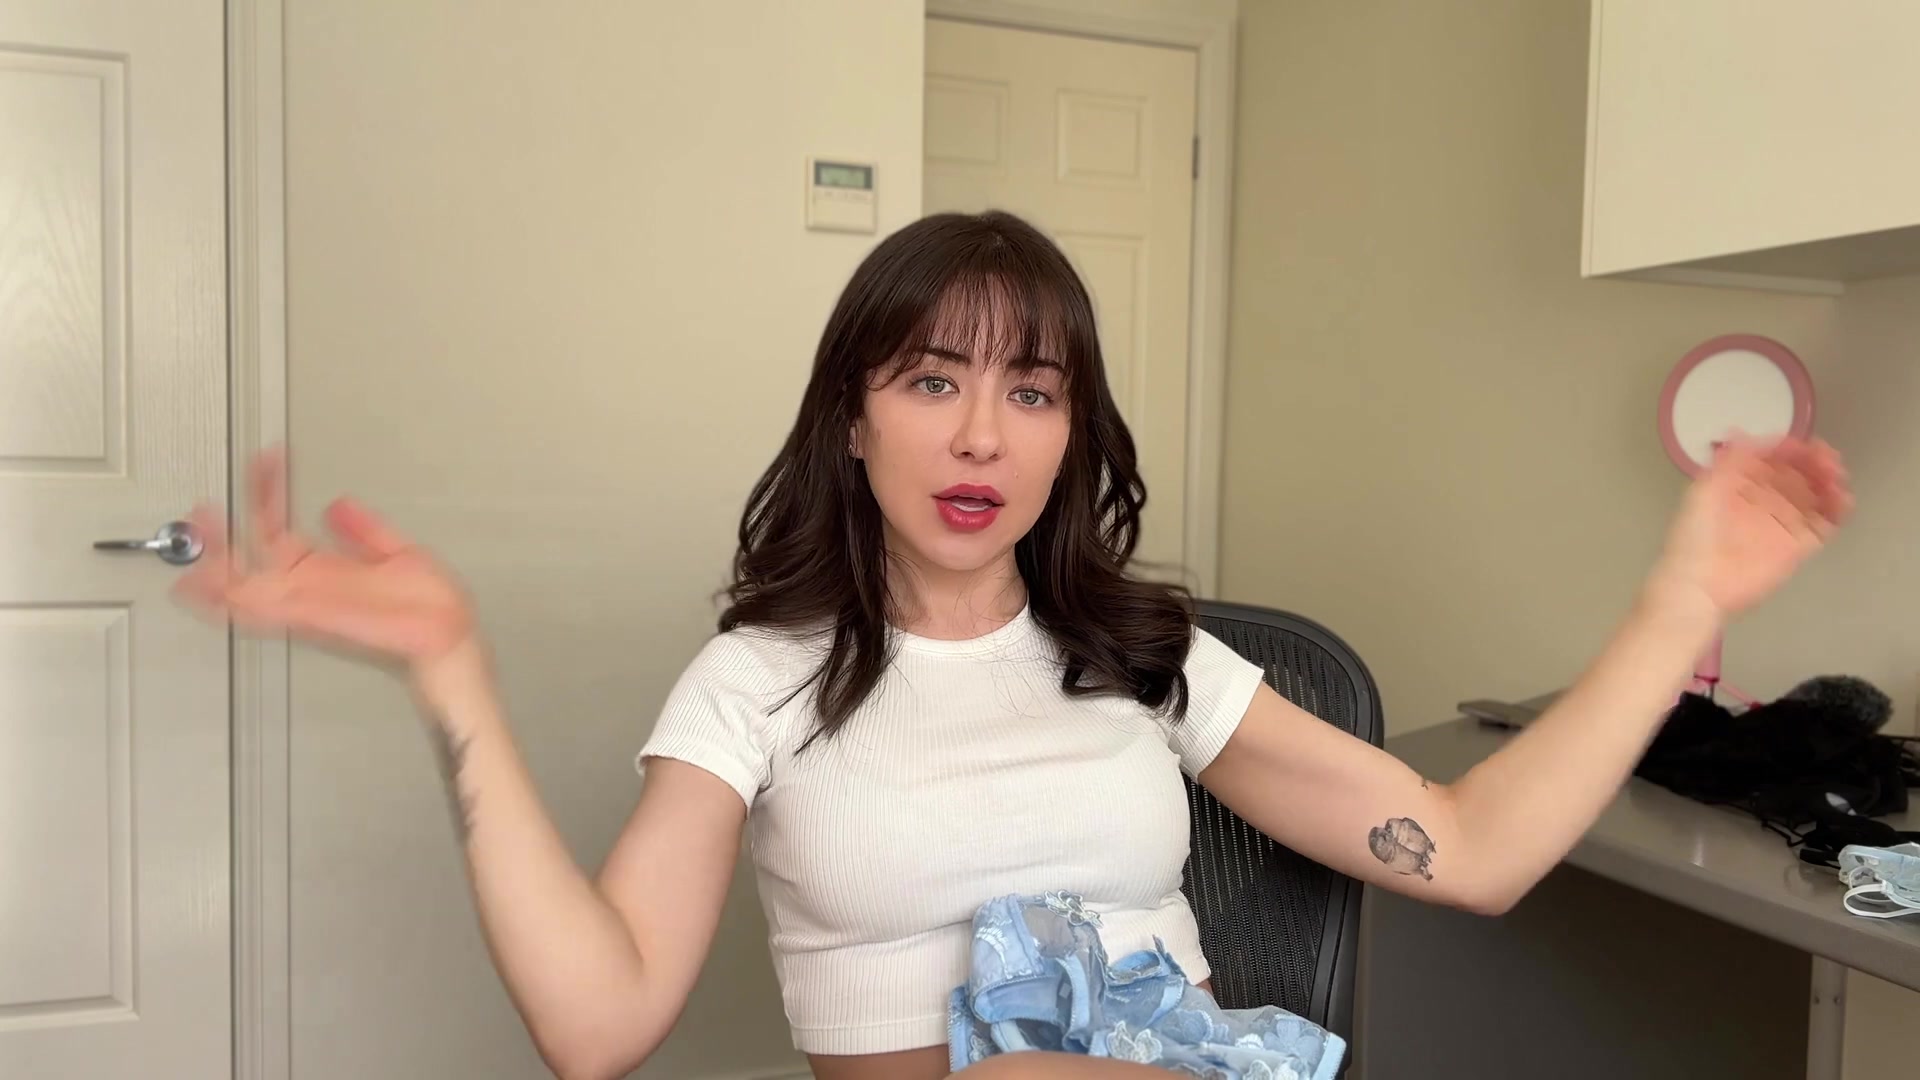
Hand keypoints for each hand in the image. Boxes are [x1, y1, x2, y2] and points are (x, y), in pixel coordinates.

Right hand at [172, 447, 475, 669]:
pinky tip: (216, 577)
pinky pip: (261, 607)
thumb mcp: (395, 552)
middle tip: (200, 508)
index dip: (269, 490)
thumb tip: (339, 504)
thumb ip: (364, 530)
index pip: (279, 525)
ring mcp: (305, 603)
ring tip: (201, 526)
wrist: (449, 634)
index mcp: (322, 570)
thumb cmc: (429, 606)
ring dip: (217, 557)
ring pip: (242, 582)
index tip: (267, 458)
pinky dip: (233, 594)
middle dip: (218, 535)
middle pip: (246, 558)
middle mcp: (306, 588)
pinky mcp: (310, 616)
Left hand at [1647, 435, 1853, 620]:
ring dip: (1829, 482)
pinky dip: (1837, 510)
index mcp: (1740, 485)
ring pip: (1815, 496)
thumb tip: (1740, 431)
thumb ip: (1727, 462)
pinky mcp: (1797, 547)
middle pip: (1798, 475)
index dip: (1790, 450)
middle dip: (1814, 462)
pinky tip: (1842, 498)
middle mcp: (1764, 501)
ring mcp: (1783, 523)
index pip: (1772, 460)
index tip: (1805, 445)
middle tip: (1827, 459)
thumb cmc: (1694, 537)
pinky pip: (1824, 524)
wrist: (1699, 585)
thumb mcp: (1704, 491)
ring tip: (1836, 475)